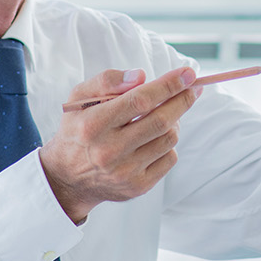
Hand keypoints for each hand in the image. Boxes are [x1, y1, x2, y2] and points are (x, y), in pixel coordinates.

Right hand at [37, 67, 198, 223]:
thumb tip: (141, 77)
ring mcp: (125, 172)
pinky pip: (169, 159)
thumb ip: (108, 81)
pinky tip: (156, 137)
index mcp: (94, 125)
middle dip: (183, 100)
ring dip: (175, 121)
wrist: (67, 178)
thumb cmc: (78, 130)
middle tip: (193, 87)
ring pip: (169, 139)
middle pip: (161, 121)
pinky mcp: (137, 187)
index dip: (168, 85)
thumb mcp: (80, 98)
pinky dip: (169, 143)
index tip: (188, 74)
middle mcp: (109, 151)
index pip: (140, 100)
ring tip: (165, 113)